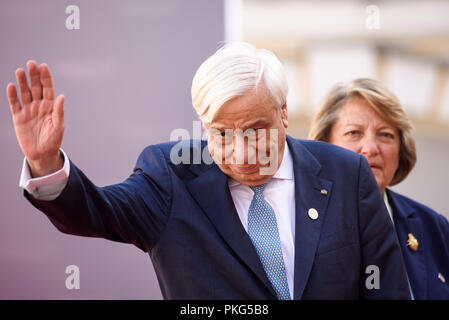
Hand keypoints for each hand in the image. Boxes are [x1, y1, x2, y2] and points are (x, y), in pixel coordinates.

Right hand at [7, 61, 64, 176]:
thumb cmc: (53, 140)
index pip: (48, 88)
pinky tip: (11, 86)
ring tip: (20, 71)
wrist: (42, 154)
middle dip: (33, 76)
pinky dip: (12, 95)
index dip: (46, 78)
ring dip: (22, 82)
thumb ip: (59, 111)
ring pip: (24, 93)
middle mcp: (39, 105)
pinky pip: (14, 104)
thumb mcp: (59, 126)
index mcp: (51, 106)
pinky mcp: (18, 117)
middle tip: (31, 63)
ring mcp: (28, 110)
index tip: (44, 66)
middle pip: (35, 87)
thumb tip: (62, 96)